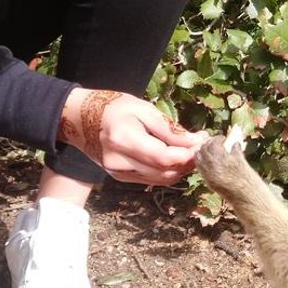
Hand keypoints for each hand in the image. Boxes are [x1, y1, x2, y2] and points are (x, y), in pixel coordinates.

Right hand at [58, 87, 207, 185]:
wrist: (82, 120)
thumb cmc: (116, 108)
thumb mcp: (145, 110)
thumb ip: (170, 129)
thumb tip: (197, 141)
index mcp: (124, 140)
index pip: (163, 158)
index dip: (188, 155)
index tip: (205, 144)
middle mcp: (119, 162)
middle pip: (164, 172)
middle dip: (188, 162)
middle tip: (202, 147)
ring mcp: (118, 173)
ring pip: (161, 179)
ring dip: (181, 169)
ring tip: (191, 151)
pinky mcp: (120, 178)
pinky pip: (152, 179)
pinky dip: (168, 171)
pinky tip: (176, 158)